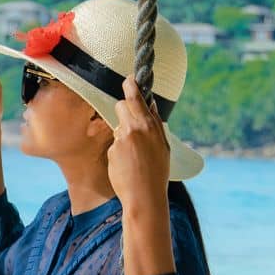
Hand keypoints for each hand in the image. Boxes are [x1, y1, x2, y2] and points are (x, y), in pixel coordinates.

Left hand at [107, 74, 170, 211]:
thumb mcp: (163, 146)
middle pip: (120, 105)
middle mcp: (134, 129)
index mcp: (150, 125)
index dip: (130, 85)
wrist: (144, 196)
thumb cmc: (157, 172)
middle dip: (122, 110)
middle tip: (129, 123)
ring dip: (123, 135)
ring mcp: (121, 140)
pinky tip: (127, 166)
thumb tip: (150, 105)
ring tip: (134, 156)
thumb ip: (155, 124)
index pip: (135, 98)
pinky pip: (114, 145)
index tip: (127, 78)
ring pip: (117, 127)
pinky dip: (119, 153)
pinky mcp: (112, 151)